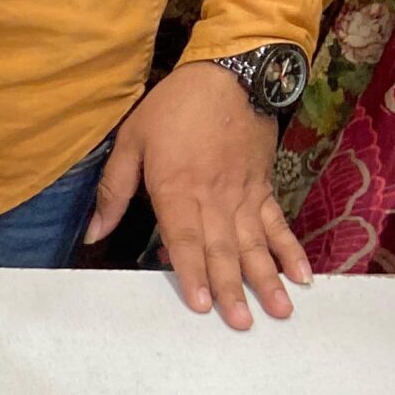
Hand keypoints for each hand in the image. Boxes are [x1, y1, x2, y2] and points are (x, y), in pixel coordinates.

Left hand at [82, 61, 310, 330]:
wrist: (232, 71)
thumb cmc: (175, 106)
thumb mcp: (131, 140)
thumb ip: (113, 190)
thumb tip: (93, 234)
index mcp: (178, 187)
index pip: (185, 239)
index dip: (192, 272)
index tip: (203, 304)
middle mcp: (215, 196)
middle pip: (224, 249)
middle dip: (233, 289)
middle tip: (242, 324)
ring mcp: (244, 193)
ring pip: (256, 242)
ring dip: (267, 278)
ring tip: (280, 310)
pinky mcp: (263, 186)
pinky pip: (277, 223)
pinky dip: (290, 249)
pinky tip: (302, 274)